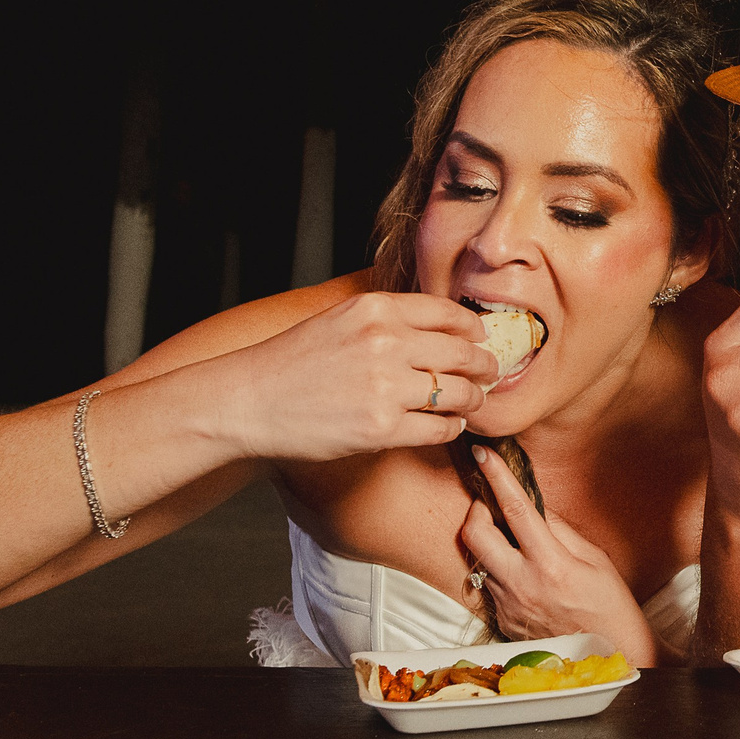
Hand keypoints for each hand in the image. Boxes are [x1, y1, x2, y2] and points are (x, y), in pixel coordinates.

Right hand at [211, 291, 498, 462]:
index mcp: (375, 309)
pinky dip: (451, 426)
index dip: (473, 329)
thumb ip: (387, 320)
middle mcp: (385, 342)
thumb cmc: (292, 363)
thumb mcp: (340, 321)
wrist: (248, 402)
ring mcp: (385, 387)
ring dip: (473, 399)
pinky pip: (440, 427)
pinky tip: (448, 424)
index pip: (449, 313)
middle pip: (463, 354)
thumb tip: (441, 330)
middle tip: (490, 374)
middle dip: (484, 366)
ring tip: (473, 402)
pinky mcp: (381, 428)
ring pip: (460, 392)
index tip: (482, 339)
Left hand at [459, 443, 659, 663]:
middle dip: (476, 511)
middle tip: (491, 506)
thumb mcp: (595, 559)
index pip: (516, 510)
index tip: (484, 453)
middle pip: (475, 535)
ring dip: (488, 543)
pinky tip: (522, 575)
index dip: (497, 477)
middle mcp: (523, 586)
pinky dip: (499, 571)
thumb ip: (559, 530)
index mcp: (551, 565)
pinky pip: (488, 586)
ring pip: (478, 560)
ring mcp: (508, 606)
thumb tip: (533, 505)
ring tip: (513, 543)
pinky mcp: (502, 622)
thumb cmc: (611, 605)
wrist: (612, 657)